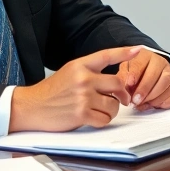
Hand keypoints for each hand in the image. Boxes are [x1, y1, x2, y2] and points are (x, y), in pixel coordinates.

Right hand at [9, 46, 139, 132]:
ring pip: (114, 104)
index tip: (138, 49)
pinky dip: (102, 121)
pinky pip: (105, 119)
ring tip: (99, 110)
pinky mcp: (81, 114)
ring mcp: (83, 96)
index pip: (107, 56)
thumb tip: (113, 81)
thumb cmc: (50, 92)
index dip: (124, 52)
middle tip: (122, 100)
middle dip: (122, 94)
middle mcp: (83, 78)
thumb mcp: (69, 73)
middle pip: (117, 84)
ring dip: (111, 110)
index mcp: (80, 65)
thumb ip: (89, 73)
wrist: (30, 107)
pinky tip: (92, 118)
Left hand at [117, 49, 169, 110]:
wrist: (150, 69)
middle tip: (136, 101)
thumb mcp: (125, 69)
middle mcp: (160, 62)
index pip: (140, 64)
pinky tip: (156, 105)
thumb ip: (122, 77)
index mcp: (145, 56)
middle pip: (156, 74)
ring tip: (143, 104)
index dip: (134, 75)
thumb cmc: (136, 70)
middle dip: (145, 90)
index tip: (129, 85)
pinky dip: (166, 101)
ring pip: (167, 84)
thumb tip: (121, 88)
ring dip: (154, 97)